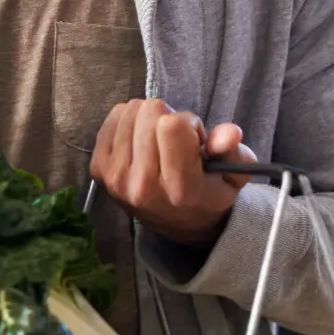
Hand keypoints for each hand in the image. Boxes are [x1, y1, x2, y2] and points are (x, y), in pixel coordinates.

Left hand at [91, 99, 255, 246]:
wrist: (177, 223)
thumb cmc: (207, 193)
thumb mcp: (231, 178)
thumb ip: (235, 154)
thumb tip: (231, 132)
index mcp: (180, 188)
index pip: (173, 125)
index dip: (189, 123)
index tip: (194, 140)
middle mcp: (143, 185)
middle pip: (150, 112)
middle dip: (168, 118)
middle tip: (176, 142)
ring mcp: (116, 178)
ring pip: (130, 111)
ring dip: (148, 119)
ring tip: (159, 142)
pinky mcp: (98, 170)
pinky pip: (113, 118)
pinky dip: (129, 121)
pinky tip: (141, 140)